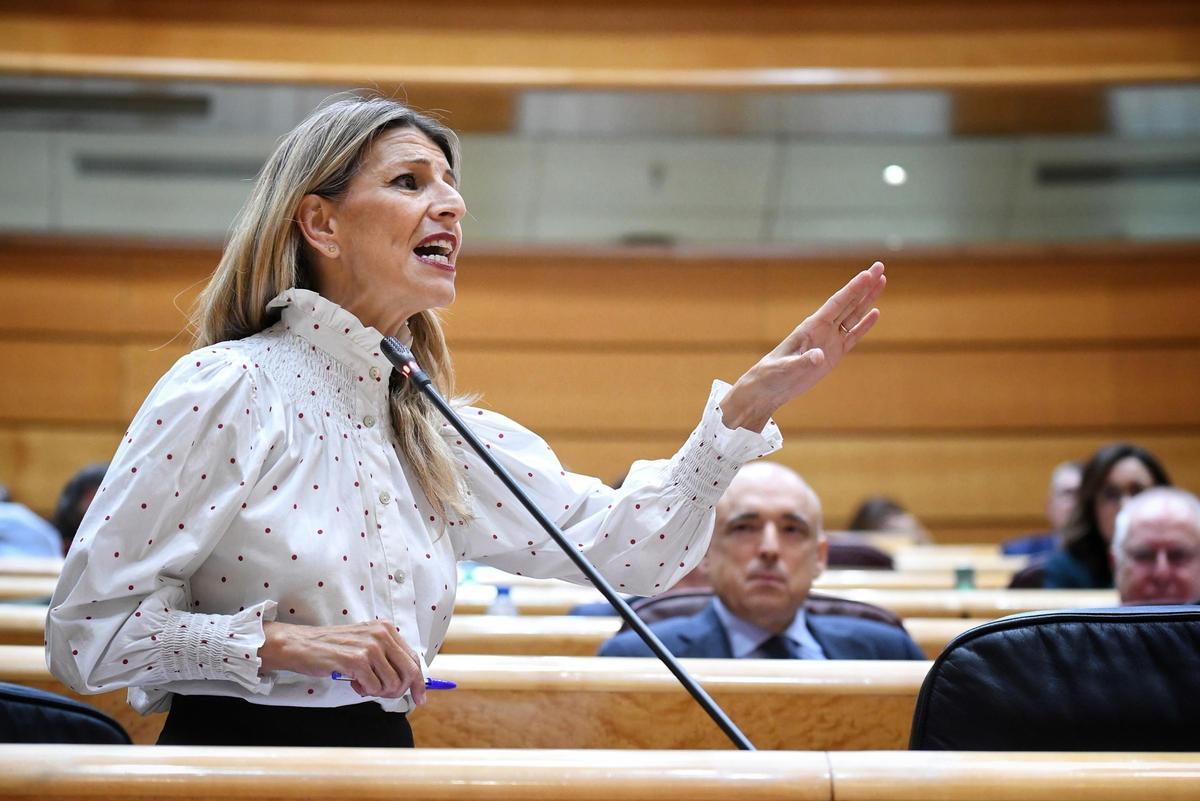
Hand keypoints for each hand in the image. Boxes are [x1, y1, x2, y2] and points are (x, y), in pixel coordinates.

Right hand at [259, 620, 426, 703]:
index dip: (419, 683)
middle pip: (409, 672)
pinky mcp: (356, 660)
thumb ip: (387, 657)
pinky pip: (374, 687)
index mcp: (386, 629)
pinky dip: (365, 691)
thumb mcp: (365, 644)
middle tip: (382, 694)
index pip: (414, 659)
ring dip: (379, 692)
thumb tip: (410, 681)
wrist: (301, 645)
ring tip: (362, 684)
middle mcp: (382, 634)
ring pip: (392, 683)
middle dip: (400, 691)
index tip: (420, 698)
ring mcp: (370, 646)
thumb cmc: (333, 648)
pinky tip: (353, 683)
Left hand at [721, 261, 885, 430]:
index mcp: (811, 327)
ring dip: (867, 299)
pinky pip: (853, 336)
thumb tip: (820, 356)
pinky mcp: (833, 354)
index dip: (853, 288)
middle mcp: (822, 329)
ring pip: (853, 315)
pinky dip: (864, 325)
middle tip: (879, 266)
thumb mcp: (786, 369)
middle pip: (848, 303)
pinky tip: (875, 312)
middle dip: (864, 286)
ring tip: (881, 281)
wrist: (770, 388)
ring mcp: (829, 340)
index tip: (867, 274)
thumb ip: (803, 362)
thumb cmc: (772, 375)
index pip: (836, 303)